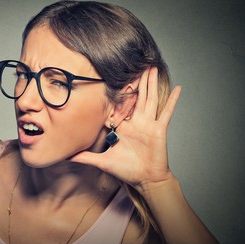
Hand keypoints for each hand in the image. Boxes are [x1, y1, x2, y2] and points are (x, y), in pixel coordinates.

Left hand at [70, 67, 181, 192]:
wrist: (145, 180)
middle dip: (137, 80)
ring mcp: (149, 124)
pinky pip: (167, 113)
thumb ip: (85, 157)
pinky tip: (179, 88)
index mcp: (124, 127)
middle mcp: (136, 122)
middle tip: (137, 63)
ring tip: (153, 67)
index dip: (118, 92)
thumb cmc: (126, 170)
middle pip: (136, 97)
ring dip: (152, 83)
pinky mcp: (159, 129)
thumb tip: (66, 157)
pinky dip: (173, 101)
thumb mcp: (102, 161)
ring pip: (150, 99)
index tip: (114, 76)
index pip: (120, 105)